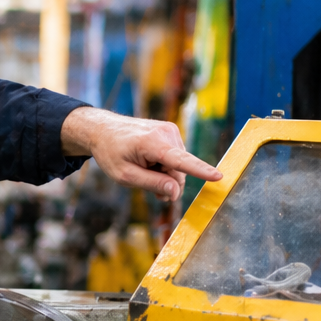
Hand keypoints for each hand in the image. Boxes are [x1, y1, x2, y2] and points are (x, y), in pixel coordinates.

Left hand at [60, 107, 222, 200]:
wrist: (102, 129)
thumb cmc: (111, 153)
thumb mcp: (125, 176)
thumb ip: (152, 184)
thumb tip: (176, 191)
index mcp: (152, 143)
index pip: (180, 161)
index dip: (200, 171)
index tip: (218, 176)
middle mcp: (166, 133)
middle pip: (179, 171)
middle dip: (168, 183)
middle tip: (151, 190)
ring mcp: (170, 131)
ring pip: (178, 166)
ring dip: (164, 174)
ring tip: (144, 170)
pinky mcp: (171, 132)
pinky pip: (176, 157)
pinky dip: (165, 165)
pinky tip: (150, 164)